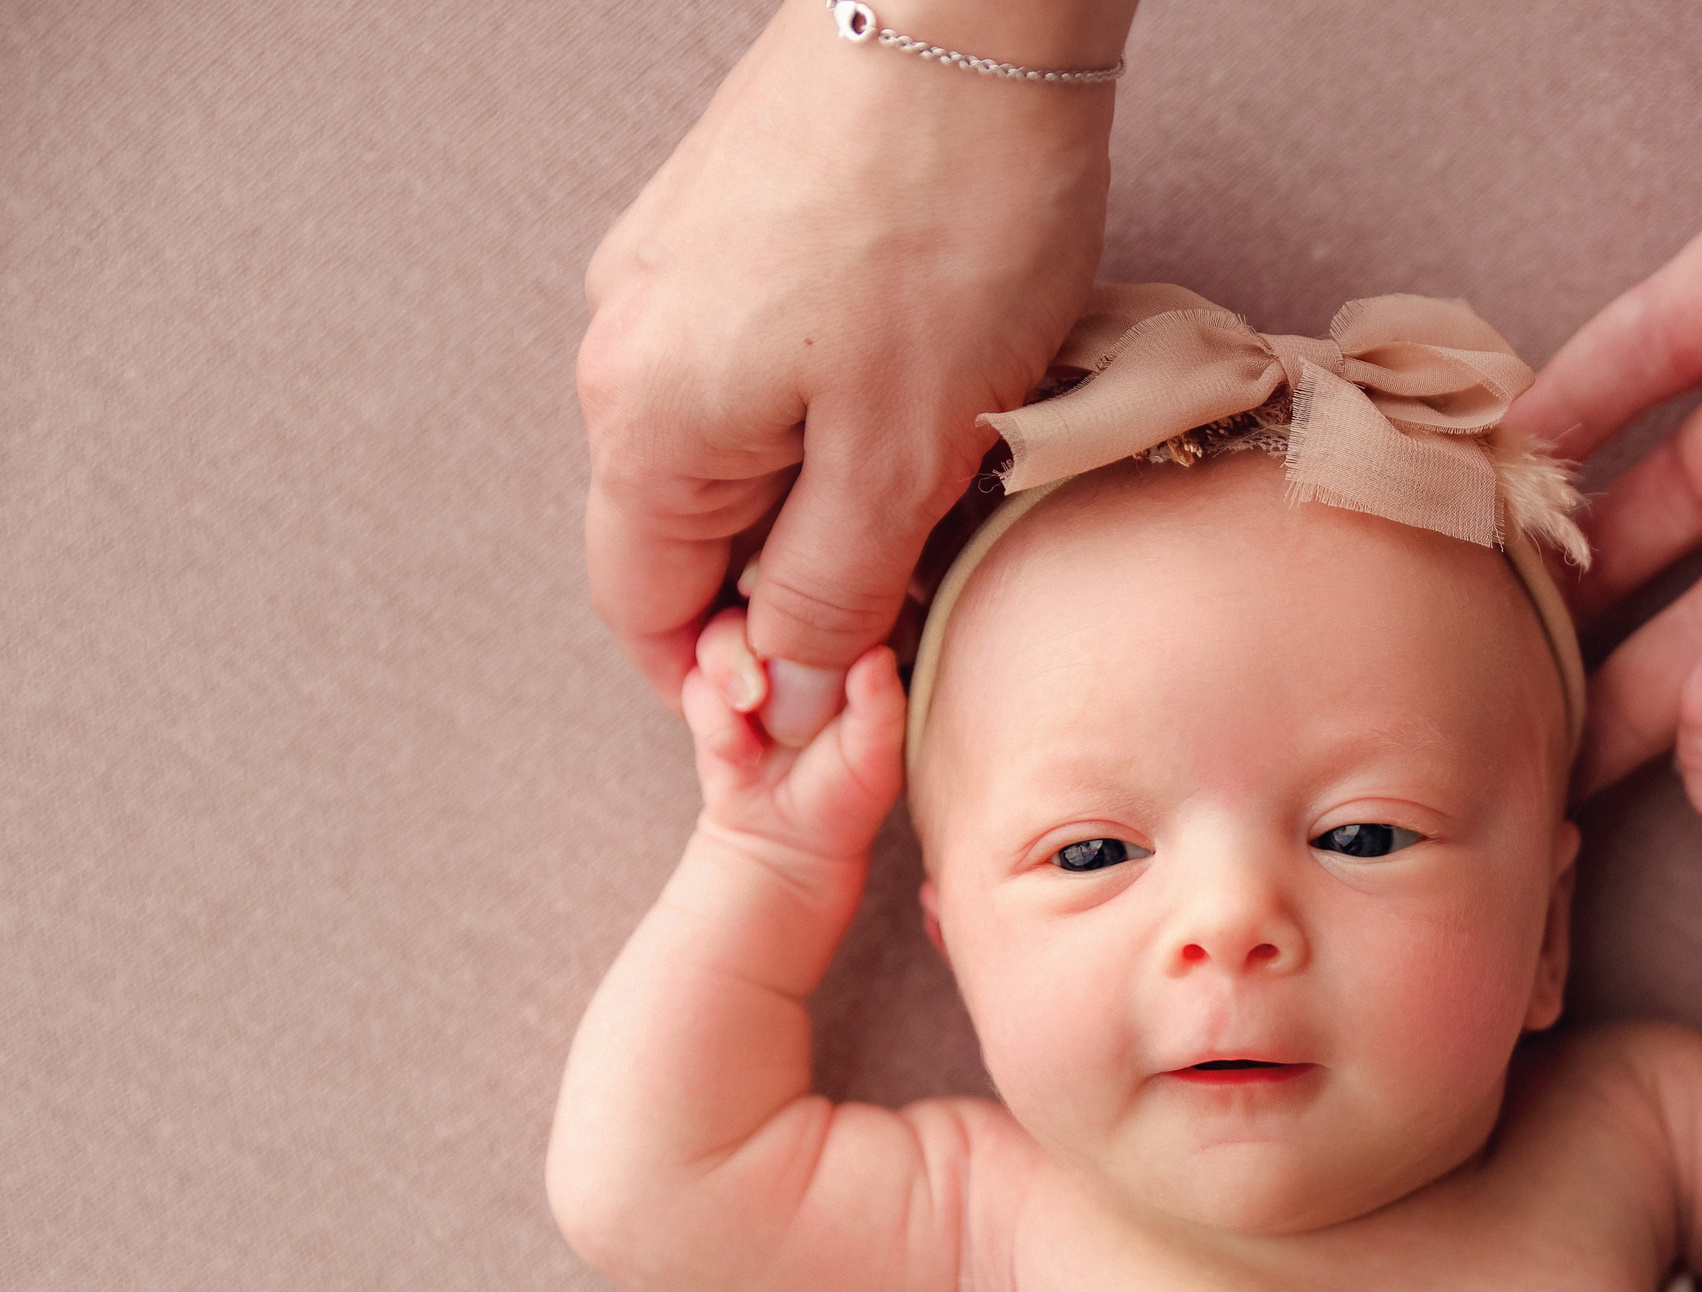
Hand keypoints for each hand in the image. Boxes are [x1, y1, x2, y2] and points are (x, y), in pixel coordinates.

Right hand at [580, 0, 1133, 743]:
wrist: (966, 8)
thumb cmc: (945, 224)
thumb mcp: (900, 454)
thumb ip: (829, 588)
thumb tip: (787, 691)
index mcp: (645, 421)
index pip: (643, 608)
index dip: (729, 678)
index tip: (826, 702)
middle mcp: (625, 344)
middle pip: (683, 528)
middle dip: (788, 584)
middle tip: (912, 585)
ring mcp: (669, 270)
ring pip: (731, 444)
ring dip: (821, 493)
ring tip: (938, 471)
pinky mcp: (728, 219)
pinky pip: (760, 362)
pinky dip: (829, 408)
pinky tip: (924, 384)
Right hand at [683, 611, 904, 871]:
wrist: (785, 839)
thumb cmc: (844, 794)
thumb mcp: (874, 758)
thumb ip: (880, 708)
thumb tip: (875, 657)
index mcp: (857, 641)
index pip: (842, 588)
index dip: (823, 593)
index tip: (816, 622)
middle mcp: (802, 639)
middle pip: (768, 587)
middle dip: (761, 626)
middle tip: (768, 671)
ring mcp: (754, 659)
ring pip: (725, 624)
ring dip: (729, 664)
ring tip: (750, 711)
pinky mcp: (714, 688)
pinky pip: (696, 676)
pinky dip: (713, 714)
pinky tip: (740, 752)